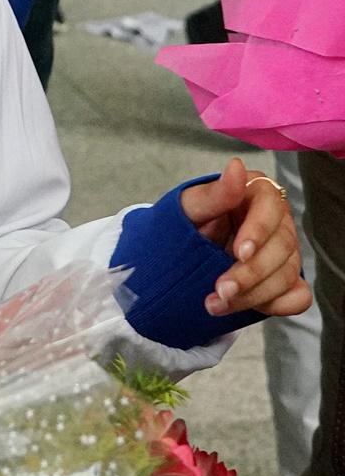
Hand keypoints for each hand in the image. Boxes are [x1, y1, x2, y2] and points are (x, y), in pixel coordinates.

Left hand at [181, 157, 312, 319]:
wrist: (178, 251)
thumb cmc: (185, 221)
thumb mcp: (190, 205)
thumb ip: (214, 193)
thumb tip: (236, 166)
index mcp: (255, 194)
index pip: (270, 206)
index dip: (258, 231)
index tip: (239, 252)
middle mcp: (276, 221)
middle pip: (281, 247)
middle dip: (250, 274)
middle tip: (221, 290)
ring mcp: (283, 252)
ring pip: (286, 275)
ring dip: (254, 295)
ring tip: (217, 303)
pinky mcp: (284, 279)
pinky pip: (297, 296)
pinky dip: (277, 306)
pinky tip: (247, 308)